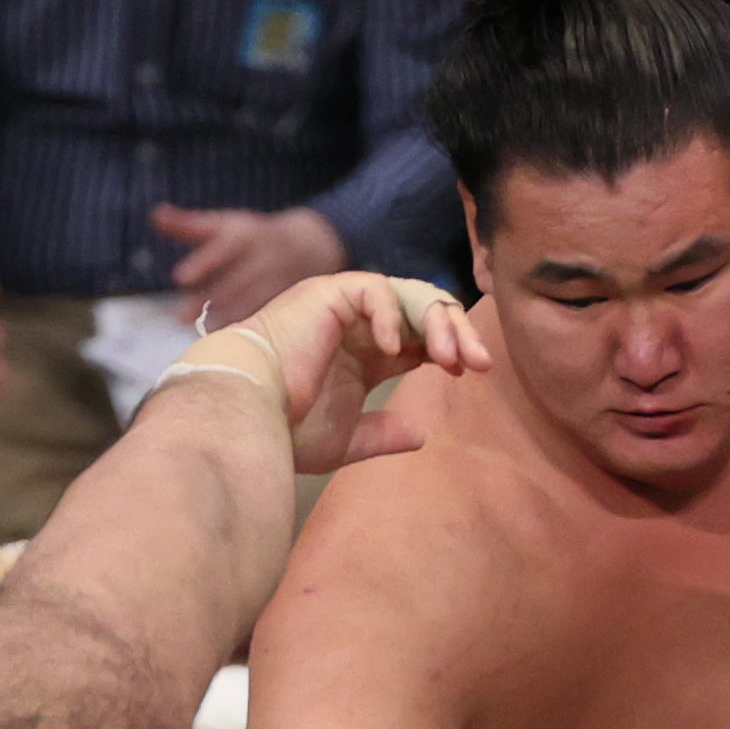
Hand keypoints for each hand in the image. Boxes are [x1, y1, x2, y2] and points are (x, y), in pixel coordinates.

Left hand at [151, 202, 344, 325]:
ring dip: (223, 319)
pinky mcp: (286, 305)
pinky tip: (225, 346)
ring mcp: (278, 283)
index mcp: (246, 236)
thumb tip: (154, 215)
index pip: (223, 248)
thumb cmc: (251, 238)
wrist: (308, 249)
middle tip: (178, 318)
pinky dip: (245, 333)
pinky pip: (265, 320)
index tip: (179, 277)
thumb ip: (187, 225)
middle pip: (233, 280)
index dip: (202, 262)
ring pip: (249, 302)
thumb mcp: (223, 225)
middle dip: (206, 300)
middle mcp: (264, 258)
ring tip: (198, 333)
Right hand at [214, 271, 493, 474]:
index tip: (470, 373)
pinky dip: (394, 315)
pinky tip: (398, 352)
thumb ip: (382, 435)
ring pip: (409, 293)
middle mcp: (357, 325)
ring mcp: (343, 305)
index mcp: (364, 354)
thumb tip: (420, 434)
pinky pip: (376, 288)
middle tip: (482, 362)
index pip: (420, 336)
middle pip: (423, 310)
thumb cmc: (285, 429)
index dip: (449, 348)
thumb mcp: (346, 440)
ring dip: (438, 323)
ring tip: (451, 359)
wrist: (247, 417)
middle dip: (457, 331)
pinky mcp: (329, 293)